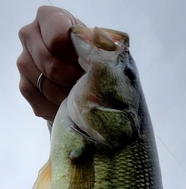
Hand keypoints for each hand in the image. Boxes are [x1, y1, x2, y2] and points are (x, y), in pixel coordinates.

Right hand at [17, 6, 84, 121]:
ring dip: (64, 96)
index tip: (87, 67)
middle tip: (85, 88)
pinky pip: (37, 99)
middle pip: (49, 63)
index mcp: (48, 18)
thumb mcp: (94, 45)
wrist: (78, 70)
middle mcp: (29, 35)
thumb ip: (92, 49)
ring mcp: (24, 61)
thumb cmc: (88, 54)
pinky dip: (54, 107)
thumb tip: (95, 65)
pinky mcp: (24, 85)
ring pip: (43, 84)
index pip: (57, 37)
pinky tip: (66, 106)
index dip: (74, 57)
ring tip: (79, 98)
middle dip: (71, 81)